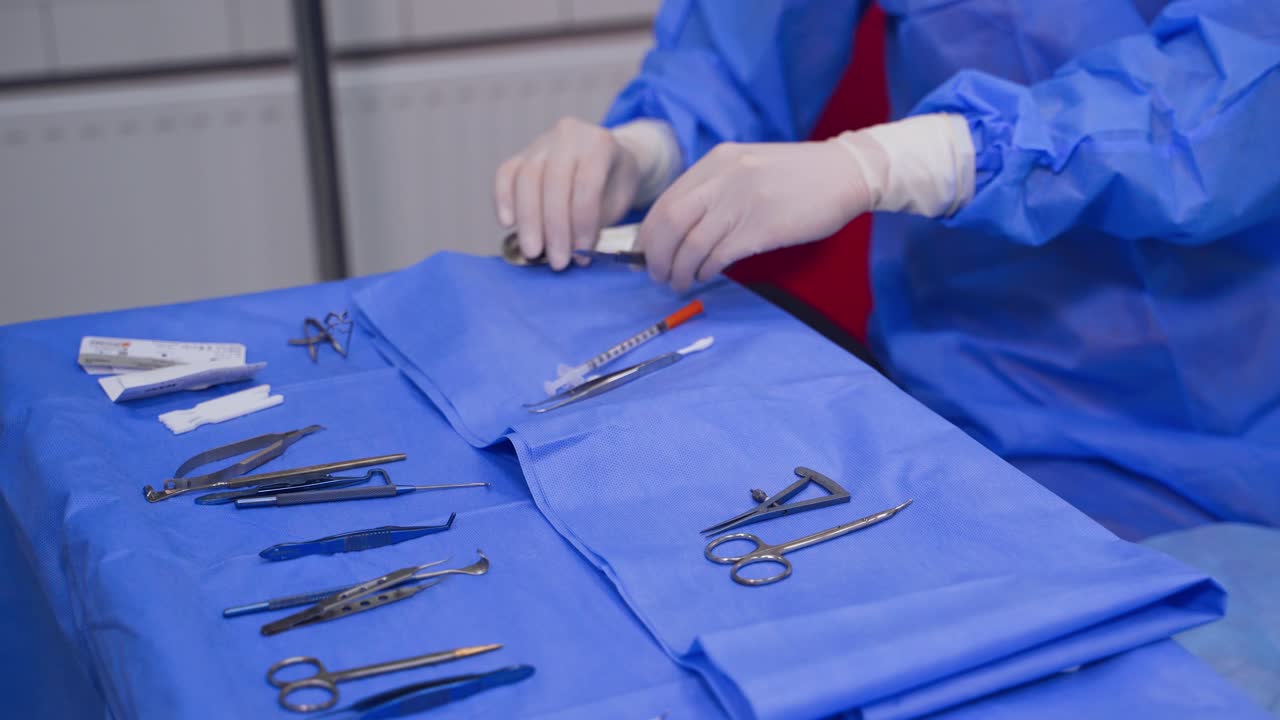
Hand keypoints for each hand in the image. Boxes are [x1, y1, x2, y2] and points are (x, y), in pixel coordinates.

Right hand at [494, 117, 641, 269]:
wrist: (607, 159)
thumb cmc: (614, 186)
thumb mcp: (618, 201)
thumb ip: (596, 221)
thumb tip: (571, 253)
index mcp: (600, 143)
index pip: (586, 185)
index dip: (582, 223)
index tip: (581, 255)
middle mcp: (569, 135)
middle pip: (554, 182)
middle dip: (554, 227)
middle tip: (556, 262)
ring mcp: (542, 142)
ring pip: (527, 178)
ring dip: (528, 221)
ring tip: (533, 252)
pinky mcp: (521, 154)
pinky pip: (506, 174)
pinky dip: (504, 199)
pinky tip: (508, 224)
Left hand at [638, 139, 878, 291]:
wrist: (846, 172)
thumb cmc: (797, 176)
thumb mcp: (748, 167)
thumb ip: (715, 189)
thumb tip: (679, 227)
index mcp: (717, 161)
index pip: (667, 201)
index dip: (649, 233)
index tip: (646, 254)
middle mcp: (724, 178)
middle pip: (670, 222)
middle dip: (656, 255)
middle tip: (657, 275)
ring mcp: (742, 201)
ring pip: (692, 243)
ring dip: (679, 270)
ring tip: (679, 282)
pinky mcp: (762, 227)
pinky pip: (719, 255)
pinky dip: (705, 270)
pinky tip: (705, 276)